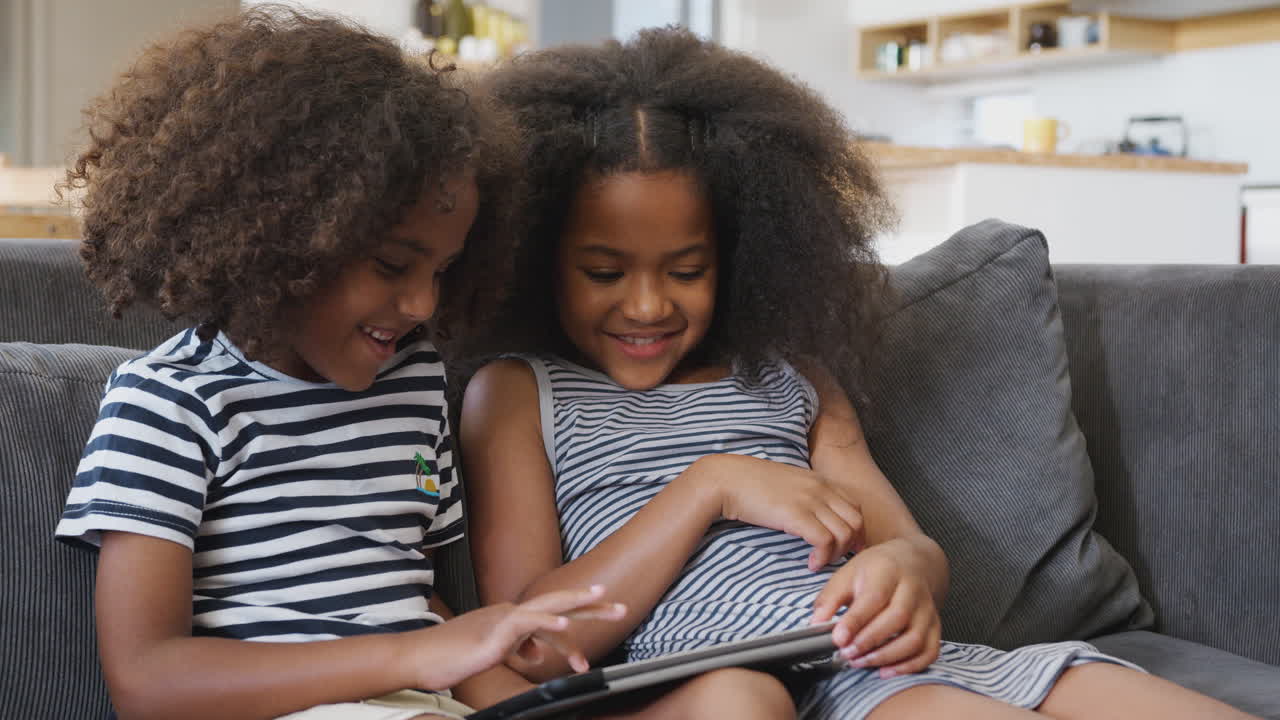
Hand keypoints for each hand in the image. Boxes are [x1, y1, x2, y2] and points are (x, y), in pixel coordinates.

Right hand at [406, 585, 625, 689]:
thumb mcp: (493, 654)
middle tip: (622, 606)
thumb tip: (537, 654)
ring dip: (580, 605)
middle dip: (593, 604)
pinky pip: (528, 622)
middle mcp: (512, 613)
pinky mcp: (495, 631)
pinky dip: (549, 622)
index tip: (605, 619)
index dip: (581, 619)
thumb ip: (518, 650)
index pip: (554, 615)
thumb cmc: (450, 657)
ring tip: (605, 602)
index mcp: (513, 618)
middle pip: (560, 603)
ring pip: (550, 605)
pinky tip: (566, 624)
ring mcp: (504, 619)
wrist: (418, 658)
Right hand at [698, 454, 864, 569]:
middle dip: (852, 545)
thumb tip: (813, 516)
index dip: (856, 530)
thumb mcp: (787, 484)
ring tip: (819, 562)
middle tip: (836, 559)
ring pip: (845, 533)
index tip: (846, 547)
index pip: (855, 507)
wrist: (726, 479)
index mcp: (820, 480)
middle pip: (857, 521)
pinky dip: (822, 557)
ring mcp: (810, 501)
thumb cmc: (751, 485)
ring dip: (836, 554)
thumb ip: (805, 495)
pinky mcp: (796, 515)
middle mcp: (820, 489)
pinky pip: (825, 541)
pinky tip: (811, 563)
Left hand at [810, 543, 941, 677]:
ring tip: (861, 662)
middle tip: (846, 653)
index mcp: (888, 571)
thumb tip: (816, 624)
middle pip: (897, 618)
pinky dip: (910, 666)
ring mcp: (927, 609)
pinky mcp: (935, 625)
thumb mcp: (847, 574)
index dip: (856, 621)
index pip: (874, 598)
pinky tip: (886, 671)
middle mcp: (912, 589)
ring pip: (915, 638)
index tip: (838, 639)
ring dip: (887, 656)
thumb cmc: (876, 570)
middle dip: (869, 641)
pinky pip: (930, 651)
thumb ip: (830, 598)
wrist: (911, 561)